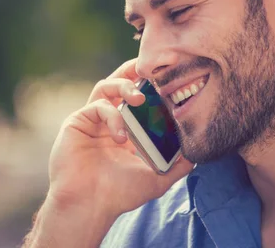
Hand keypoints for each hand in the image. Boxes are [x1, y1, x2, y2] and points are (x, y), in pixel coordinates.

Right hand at [46, 58, 193, 218]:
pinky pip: (98, 106)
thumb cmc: (119, 194)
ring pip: (106, 86)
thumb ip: (177, 166)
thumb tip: (197, 156)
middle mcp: (108, 120)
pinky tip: (121, 137)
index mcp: (126, 129)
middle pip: (119, 83)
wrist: (90, 205)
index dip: (151, 87)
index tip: (168, 81)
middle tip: (151, 70)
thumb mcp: (157, 179)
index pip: (139, 99)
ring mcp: (92, 120)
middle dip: (134, 71)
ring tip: (140, 97)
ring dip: (124, 86)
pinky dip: (113, 116)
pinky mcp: (77, 121)